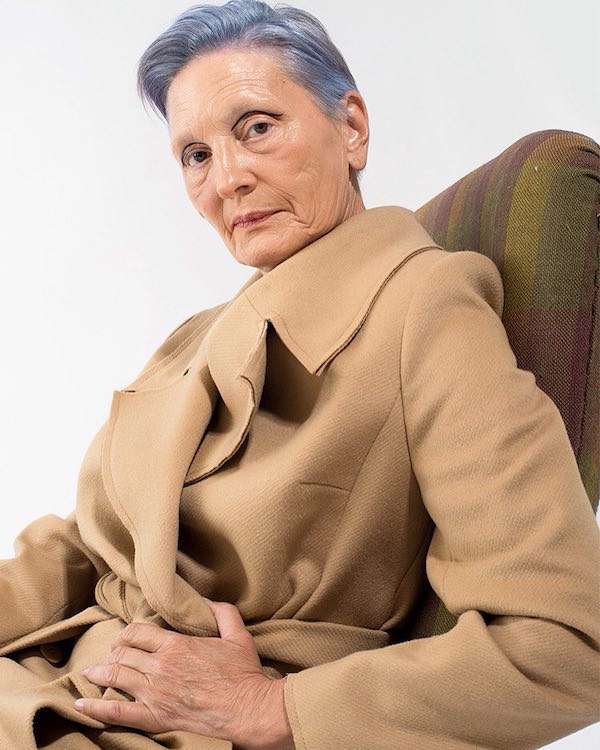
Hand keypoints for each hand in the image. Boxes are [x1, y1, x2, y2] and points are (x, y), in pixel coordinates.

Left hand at [73, 598, 294, 748]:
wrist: (246, 709)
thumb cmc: (243, 673)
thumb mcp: (238, 635)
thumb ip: (222, 612)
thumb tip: (206, 601)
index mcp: (176, 645)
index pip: (138, 632)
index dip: (128, 633)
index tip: (127, 637)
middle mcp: (160, 667)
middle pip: (123, 653)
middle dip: (114, 652)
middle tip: (111, 654)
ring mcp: (154, 693)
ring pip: (116, 677)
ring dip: (100, 673)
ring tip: (91, 672)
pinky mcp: (154, 717)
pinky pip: (117, 712)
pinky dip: (96, 707)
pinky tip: (82, 704)